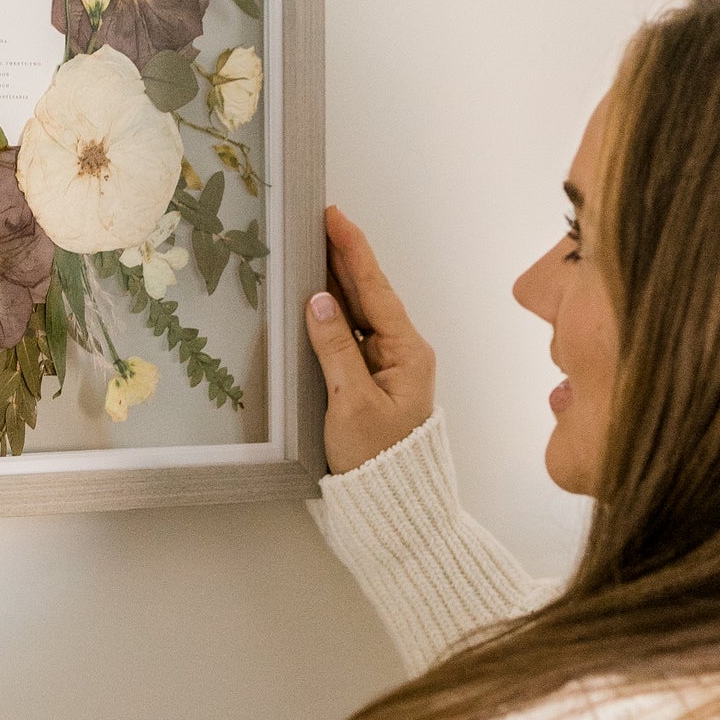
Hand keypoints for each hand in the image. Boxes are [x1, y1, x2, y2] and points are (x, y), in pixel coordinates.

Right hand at [305, 206, 436, 474]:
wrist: (391, 503)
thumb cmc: (374, 458)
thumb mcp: (351, 403)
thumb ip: (335, 348)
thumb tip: (319, 300)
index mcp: (407, 351)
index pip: (375, 289)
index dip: (352, 250)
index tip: (334, 216)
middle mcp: (402, 350)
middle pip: (369, 293)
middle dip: (344, 255)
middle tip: (318, 219)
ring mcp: (388, 364)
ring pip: (359, 311)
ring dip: (337, 279)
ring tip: (313, 245)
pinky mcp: (372, 378)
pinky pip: (352, 333)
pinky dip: (333, 311)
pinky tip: (316, 294)